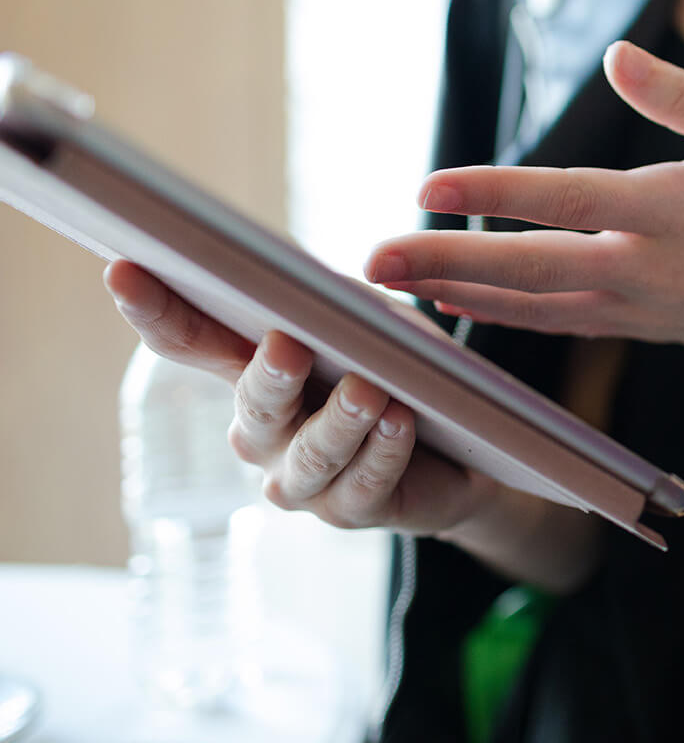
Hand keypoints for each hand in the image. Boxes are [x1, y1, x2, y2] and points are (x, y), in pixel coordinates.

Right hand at [102, 261, 495, 534]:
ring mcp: (302, 479)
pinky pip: (363, 484)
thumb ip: (332, 301)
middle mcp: (264, 432)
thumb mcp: (371, 324)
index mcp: (253, 373)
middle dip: (269, 377)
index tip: (123, 269)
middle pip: (253, 405)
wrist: (462, 451)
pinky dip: (384, 452)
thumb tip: (300, 268)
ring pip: (312, 453)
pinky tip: (400, 424)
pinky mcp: (351, 511)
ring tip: (369, 391)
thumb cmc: (401, 373)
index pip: (191, 340)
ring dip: (340, 420)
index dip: (155, 309)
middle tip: (285, 348)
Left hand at [367, 41, 683, 389]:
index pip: (565, 199)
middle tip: (370, 261)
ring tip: (393, 287)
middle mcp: (648, 269)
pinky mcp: (648, 330)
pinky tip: (463, 307)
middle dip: (443, 263)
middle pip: (527, 268)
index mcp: (676, 212)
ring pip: (533, 306)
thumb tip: (615, 56)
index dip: (491, 192)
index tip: (426, 187)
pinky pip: (561, 325)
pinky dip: (505, 317)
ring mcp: (644, 309)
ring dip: (458, 294)